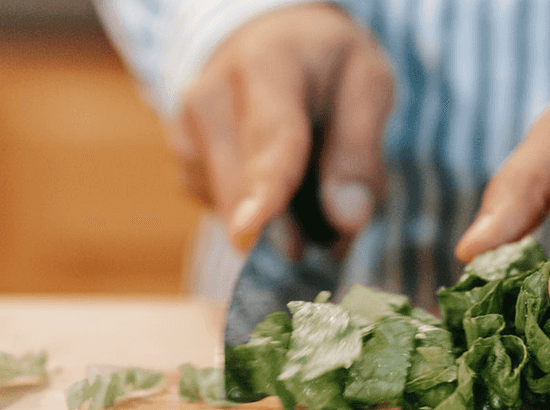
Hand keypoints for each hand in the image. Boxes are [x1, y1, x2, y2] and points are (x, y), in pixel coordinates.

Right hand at [169, 4, 393, 253]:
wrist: (267, 36)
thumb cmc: (325, 62)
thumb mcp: (367, 82)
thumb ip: (360, 149)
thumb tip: (346, 219)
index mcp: (268, 63)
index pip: (271, 134)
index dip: (264, 186)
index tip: (252, 228)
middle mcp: (212, 94)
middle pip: (243, 186)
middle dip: (292, 226)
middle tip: (337, 233)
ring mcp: (187, 128)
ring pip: (233, 208)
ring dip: (280, 218)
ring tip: (309, 172)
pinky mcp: (183, 157)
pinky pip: (223, 208)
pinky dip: (256, 208)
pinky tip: (275, 174)